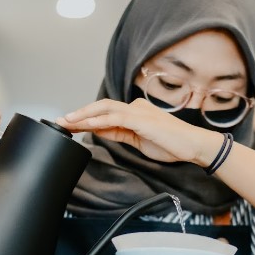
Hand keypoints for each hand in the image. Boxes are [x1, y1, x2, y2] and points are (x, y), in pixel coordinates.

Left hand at [56, 98, 218, 165]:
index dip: (86, 119)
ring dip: (83, 116)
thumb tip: (99, 131)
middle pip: (101, 107)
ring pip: (104, 110)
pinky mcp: (141, 119)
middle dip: (79, 114)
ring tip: (67, 122)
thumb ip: (120, 134)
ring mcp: (138, 112)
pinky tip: (86, 125)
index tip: (69, 125)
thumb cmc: (173, 145)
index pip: (105, 114)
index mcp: (136, 113)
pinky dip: (98, 121)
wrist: (193, 146)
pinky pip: (115, 118)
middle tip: (61, 121)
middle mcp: (135, 108)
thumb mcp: (140, 142)